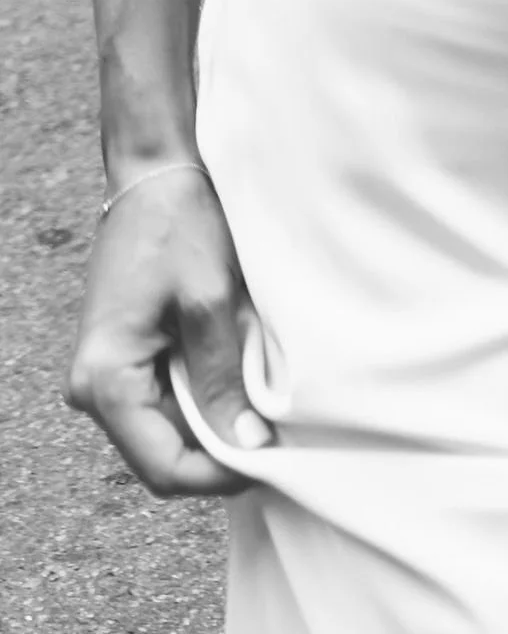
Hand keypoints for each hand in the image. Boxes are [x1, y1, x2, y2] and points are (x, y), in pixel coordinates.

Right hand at [67, 166, 270, 496]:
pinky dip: (201, 400)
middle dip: (218, 455)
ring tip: (262, 410)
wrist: (155, 172)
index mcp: (106, 379)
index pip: (162, 466)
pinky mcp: (122, 357)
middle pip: (161, 455)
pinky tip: (238, 384)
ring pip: (164, 431)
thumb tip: (246, 445)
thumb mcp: (210, 303)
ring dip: (212, 426)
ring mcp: (105, 373)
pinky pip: (162, 400)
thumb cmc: (180, 225)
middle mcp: (93, 387)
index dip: (218, 475)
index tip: (269, 461)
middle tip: (275, 438)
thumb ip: (222, 379)